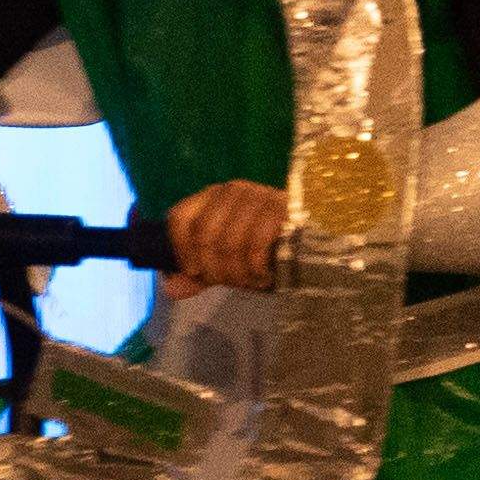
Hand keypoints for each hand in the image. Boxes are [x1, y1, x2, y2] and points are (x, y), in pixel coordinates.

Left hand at [172, 180, 295, 292]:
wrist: (308, 244)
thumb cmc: (261, 252)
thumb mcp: (225, 263)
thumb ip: (198, 274)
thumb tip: (171, 288)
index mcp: (211, 198)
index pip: (180, 218)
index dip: (182, 250)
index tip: (194, 272)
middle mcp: (232, 191)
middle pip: (204, 234)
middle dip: (214, 268)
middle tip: (231, 283)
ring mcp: (257, 195)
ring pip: (229, 241)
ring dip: (237, 272)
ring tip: (249, 282)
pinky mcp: (281, 208)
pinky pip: (255, 243)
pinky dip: (255, 268)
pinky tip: (263, 276)